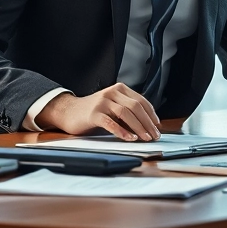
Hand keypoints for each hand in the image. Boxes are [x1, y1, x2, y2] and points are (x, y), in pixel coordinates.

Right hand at [38, 84, 161, 140]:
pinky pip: (111, 122)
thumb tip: (148, 125)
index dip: (151, 114)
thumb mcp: (113, 106)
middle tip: (154, 135)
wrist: (69, 111)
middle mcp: (112, 92)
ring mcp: (102, 102)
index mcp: (119, 89)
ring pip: (126, 113)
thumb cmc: (93, 111)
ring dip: (138, 127)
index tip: (157, 126)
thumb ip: (127, 110)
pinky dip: (122, 131)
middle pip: (136, 107)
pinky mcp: (94, 114)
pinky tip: (129, 138)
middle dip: (148, 122)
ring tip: (145, 138)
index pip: (141, 101)